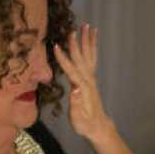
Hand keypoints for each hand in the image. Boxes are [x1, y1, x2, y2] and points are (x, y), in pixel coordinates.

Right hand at [54, 25, 112, 142]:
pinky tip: (92, 38)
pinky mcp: (92, 79)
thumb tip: (74, 89)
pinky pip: (93, 59)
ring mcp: (91, 78)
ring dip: (88, 40)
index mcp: (82, 87)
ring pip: (89, 55)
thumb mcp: (78, 117)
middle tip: (73, 28)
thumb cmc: (85, 124)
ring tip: (87, 25)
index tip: (56, 46)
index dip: (62, 58)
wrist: (98, 127)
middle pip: (81, 58)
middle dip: (76, 43)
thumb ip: (76, 103)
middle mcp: (88, 80)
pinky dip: (93, 47)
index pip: (70, 70)